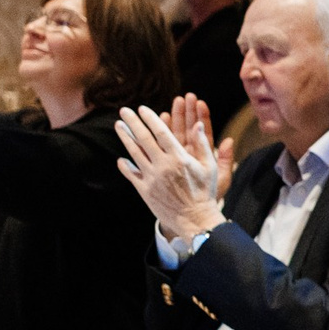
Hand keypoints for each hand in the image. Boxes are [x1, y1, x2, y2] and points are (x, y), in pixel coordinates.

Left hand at [114, 104, 226, 243]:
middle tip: (124, 111)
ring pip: (134, 153)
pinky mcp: (144, 190)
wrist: (195, 220)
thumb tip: (198, 124)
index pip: (161, 132)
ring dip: (125, 138)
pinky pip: (131, 173)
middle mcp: (163, 165)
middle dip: (133, 122)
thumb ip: (202, 145)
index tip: (142, 108)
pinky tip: (121, 158)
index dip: (150, 118)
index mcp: (179, 158)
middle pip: (144, 138)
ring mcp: (151, 178)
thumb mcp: (209, 167)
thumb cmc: (205, 193)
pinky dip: (125, 165)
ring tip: (119, 126)